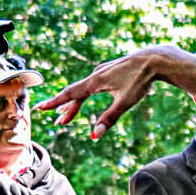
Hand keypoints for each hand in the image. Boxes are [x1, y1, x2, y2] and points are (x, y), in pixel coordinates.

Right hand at [40, 45, 190, 138]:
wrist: (155, 59)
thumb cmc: (141, 80)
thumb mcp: (125, 102)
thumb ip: (109, 118)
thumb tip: (94, 135)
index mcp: (95, 81)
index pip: (69, 94)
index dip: (55, 103)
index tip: (40, 108)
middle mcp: (96, 74)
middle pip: (76, 94)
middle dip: (66, 109)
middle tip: (59, 122)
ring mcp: (103, 71)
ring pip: (85, 89)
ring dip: (76, 102)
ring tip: (66, 114)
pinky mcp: (111, 71)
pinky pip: (93, 84)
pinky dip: (86, 93)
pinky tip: (85, 95)